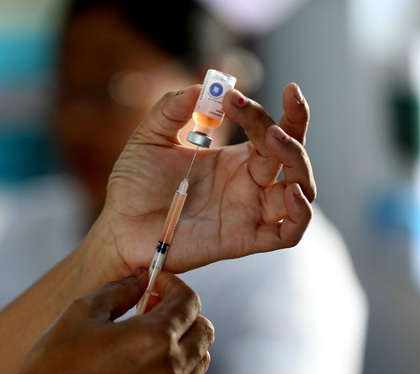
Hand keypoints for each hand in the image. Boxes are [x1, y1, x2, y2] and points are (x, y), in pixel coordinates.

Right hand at [0, 270, 213, 373]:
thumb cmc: (55, 365)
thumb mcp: (83, 312)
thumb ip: (120, 289)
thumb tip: (142, 278)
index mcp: (153, 338)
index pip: (189, 301)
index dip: (173, 285)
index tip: (155, 283)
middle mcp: (169, 368)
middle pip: (204, 329)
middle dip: (183, 310)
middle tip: (154, 306)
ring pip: (201, 358)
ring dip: (184, 339)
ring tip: (152, 335)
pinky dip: (181, 368)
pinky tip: (152, 362)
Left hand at [91, 83, 314, 276]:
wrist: (118, 226)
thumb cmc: (134, 185)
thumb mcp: (149, 139)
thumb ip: (170, 110)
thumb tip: (199, 87)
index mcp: (232, 159)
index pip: (267, 130)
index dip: (264, 109)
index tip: (234, 94)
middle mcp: (247, 183)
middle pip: (291, 154)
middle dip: (293, 126)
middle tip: (279, 102)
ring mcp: (249, 211)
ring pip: (300, 188)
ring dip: (299, 162)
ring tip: (276, 138)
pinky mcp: (244, 240)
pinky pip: (288, 233)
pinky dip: (300, 214)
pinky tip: (291, 192)